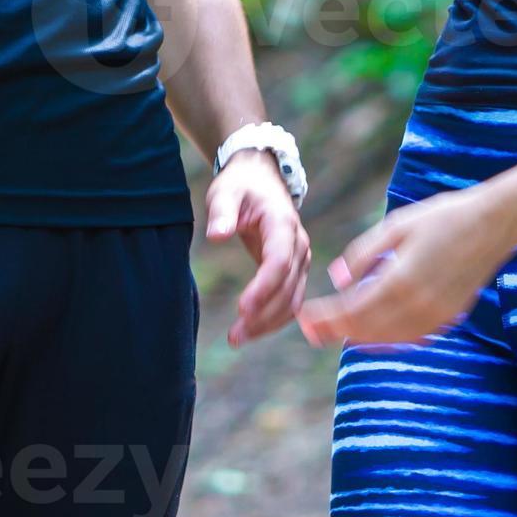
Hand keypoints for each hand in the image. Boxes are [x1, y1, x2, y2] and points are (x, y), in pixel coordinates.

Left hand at [204, 150, 312, 346]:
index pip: (279, 262)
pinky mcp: (293, 269)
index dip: (263, 288)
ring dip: (269, 323)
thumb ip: (222, 212)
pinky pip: (290, 299)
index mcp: (283, 224)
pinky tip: (253, 331)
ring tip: (238, 338)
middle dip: (263, 315)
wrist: (260, 177)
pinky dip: (274, 319)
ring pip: (293, 299)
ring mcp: (300, 258)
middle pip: (288, 288)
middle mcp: (298, 244)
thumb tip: (216, 236)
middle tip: (235, 336)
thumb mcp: (225, 191)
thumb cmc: (241, 185)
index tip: (241, 309)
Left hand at [297, 185, 516, 349]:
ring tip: (335, 332)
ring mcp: (436, 315)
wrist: (492, 224)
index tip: (304, 318)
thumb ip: (364, 254)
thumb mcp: (396, 225)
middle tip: (310, 331)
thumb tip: (337, 279)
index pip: (354, 310)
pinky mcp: (448, 317)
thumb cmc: (443, 217)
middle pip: (367, 329)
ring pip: (388, 338)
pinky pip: (410, 337)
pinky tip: (372, 332)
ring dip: (359, 337)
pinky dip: (386, 338)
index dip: (327, 318)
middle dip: (336, 331)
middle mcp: (419, 305)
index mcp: (402, 280)